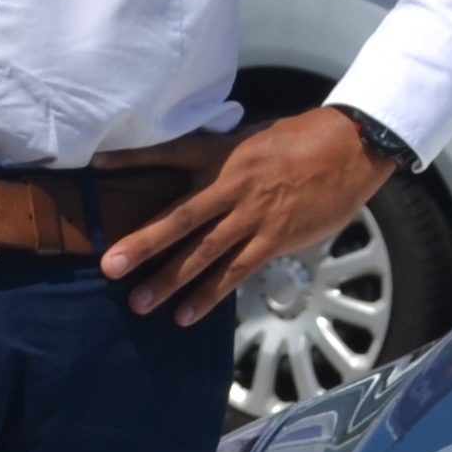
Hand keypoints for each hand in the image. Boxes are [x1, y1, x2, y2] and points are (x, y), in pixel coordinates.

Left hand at [100, 110, 392, 325]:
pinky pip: (236, 270)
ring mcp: (254, 215)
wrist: (354, 147)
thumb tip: (198, 171)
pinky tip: (186, 315)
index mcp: (223, 154)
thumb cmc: (306, 139)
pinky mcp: (275, 238)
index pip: (170, 153)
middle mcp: (233, 185)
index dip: (134, 159)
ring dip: (169, 278)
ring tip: (138, 302)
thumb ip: (225, 156)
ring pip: (204, 251)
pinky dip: (210, 294)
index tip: (98, 166)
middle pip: (180, 217)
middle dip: (142, 243)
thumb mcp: (256, 137)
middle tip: (109, 265)